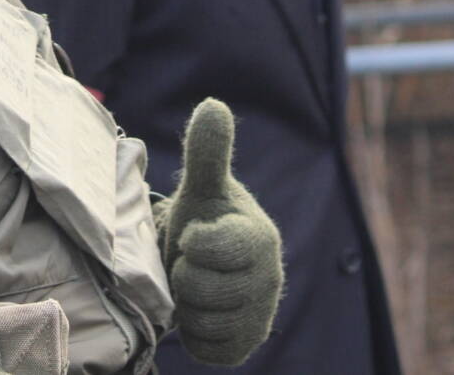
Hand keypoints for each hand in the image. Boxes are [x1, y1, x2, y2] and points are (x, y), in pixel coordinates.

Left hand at [157, 98, 283, 366]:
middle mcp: (269, 280)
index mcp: (260, 238)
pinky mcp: (245, 346)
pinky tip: (199, 312)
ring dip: (186, 303)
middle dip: (184, 273)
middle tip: (191, 262)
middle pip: (199, 287)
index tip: (195, 235)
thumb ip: (207, 151)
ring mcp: (260, 317)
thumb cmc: (204, 219)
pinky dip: (193, 334)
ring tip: (194, 284)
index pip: (210, 248)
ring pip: (201, 320)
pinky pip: (206, 349)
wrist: (204, 266)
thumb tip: (213, 104)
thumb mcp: (201, 186)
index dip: (191, 242)